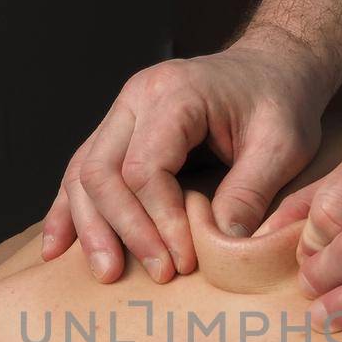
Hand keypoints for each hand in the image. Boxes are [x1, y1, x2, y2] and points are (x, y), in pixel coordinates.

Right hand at [41, 31, 328, 283]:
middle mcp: (136, 98)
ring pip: (82, 174)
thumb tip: (221, 242)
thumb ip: (252, 190)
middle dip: (122, 230)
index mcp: (175, 94)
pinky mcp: (120, 133)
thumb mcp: (284, 143)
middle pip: (101, 171)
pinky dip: (70, 212)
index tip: (185, 261)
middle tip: (155, 275)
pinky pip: (82, 171)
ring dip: (90, 228)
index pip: (145, 168)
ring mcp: (122, 114)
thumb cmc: (281, 101)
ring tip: (106, 274)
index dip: (160, 221)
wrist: (272, 67)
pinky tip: (57, 249)